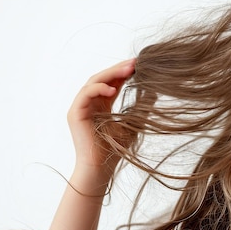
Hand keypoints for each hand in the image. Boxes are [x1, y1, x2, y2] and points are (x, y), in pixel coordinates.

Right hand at [67, 59, 135, 173]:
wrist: (101, 167)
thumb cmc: (116, 149)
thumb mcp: (134, 123)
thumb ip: (141, 107)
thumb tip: (155, 91)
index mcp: (102, 104)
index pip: (112, 81)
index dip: (124, 72)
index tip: (140, 64)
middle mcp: (90, 103)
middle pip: (102, 78)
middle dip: (118, 68)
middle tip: (135, 62)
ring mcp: (80, 107)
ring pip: (93, 82)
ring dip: (111, 74)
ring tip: (129, 70)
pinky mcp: (75, 113)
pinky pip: (85, 94)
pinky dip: (99, 89)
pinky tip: (114, 89)